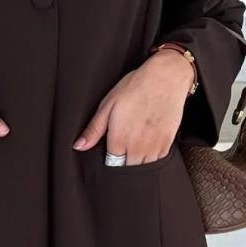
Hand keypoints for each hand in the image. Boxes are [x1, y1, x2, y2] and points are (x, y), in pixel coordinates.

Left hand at [73, 49, 194, 164]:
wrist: (166, 77)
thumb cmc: (136, 88)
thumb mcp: (108, 105)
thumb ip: (93, 130)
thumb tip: (79, 146)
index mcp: (119, 139)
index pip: (111, 164)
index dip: (109, 159)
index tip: (111, 150)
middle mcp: (136, 147)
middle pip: (126, 169)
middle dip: (122, 162)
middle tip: (122, 147)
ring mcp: (153, 147)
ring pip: (142, 168)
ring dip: (137, 161)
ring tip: (134, 145)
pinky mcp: (167, 144)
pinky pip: (156, 161)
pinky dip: (150, 157)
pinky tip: (147, 143)